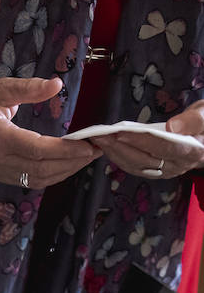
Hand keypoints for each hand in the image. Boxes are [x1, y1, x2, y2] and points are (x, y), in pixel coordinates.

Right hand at [0, 78, 99, 187]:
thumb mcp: (0, 88)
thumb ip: (29, 88)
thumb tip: (56, 84)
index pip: (38, 150)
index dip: (66, 151)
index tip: (89, 145)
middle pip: (41, 169)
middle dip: (72, 163)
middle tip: (95, 151)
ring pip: (37, 179)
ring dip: (64, 172)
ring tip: (84, 159)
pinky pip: (29, 181)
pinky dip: (51, 176)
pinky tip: (65, 165)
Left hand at [89, 101, 203, 179]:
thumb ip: (194, 121)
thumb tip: (172, 127)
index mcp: (192, 152)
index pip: (163, 148)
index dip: (140, 142)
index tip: (120, 134)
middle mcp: (177, 166)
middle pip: (144, 160)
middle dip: (119, 147)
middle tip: (100, 135)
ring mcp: (165, 171)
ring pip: (135, 166)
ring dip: (114, 153)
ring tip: (98, 139)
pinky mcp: (155, 171)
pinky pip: (134, 167)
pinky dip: (118, 157)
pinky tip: (106, 146)